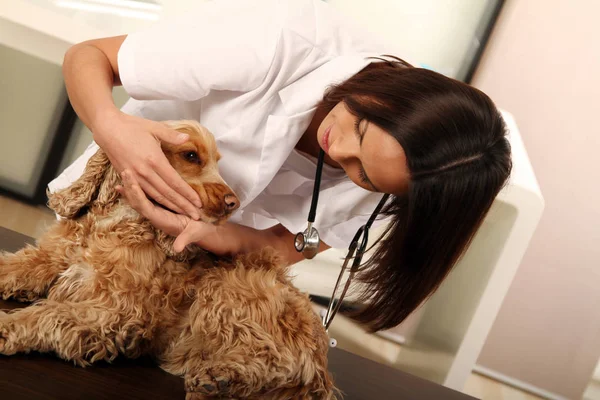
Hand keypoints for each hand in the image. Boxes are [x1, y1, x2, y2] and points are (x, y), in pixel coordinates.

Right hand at [93, 110, 201, 219]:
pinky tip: (163, 209)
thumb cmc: (132, 126)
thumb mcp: (154, 127)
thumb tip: (187, 138)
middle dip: (183, 206)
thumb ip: (172, 135)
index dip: (188, 194)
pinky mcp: (127, 179)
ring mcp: (135, 177)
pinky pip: (143, 195)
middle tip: (196, 216)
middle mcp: (145, 172)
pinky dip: (155, 203)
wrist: (107, 129)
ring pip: (156, 197)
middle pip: (167, 194)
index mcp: (154, 160)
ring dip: (171, 207)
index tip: (199, 202)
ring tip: (184, 215)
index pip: (175, 182)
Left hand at [116, 172, 235, 254]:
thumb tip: (177, 249)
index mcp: (161, 220)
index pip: (145, 207)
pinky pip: (144, 197)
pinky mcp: (158, 206)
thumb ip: (184, 240)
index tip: (132, 184)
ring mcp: (155, 211)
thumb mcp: (193, 234)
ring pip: (139, 198)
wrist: (200, 232)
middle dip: (131, 187)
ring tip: (124, 172)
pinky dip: (136, 189)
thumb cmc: (197, 231)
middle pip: (137, 201)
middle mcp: (155, 216)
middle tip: (125, 171)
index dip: (138, 196)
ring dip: (131, 186)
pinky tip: (131, 180)